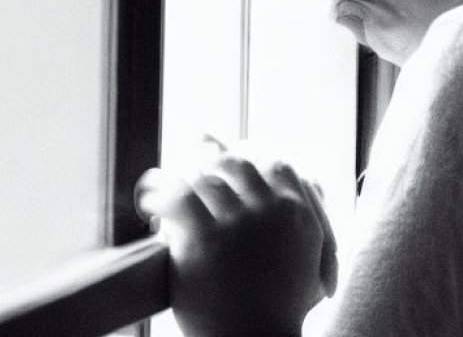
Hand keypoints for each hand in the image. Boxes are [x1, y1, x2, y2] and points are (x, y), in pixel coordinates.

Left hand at [135, 155, 337, 336]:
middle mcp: (270, 209)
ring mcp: (238, 222)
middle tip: (189, 167)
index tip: (225, 161)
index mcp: (298, 210)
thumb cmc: (282, 304)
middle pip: (237, 164)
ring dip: (180, 177)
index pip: (273, 163)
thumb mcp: (312, 252)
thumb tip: (312, 175)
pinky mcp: (204, 240)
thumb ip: (310, 210)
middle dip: (210, 162)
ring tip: (160, 184)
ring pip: (206, 177)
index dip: (248, 158)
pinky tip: (149, 200)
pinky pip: (179, 197)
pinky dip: (160, 193)